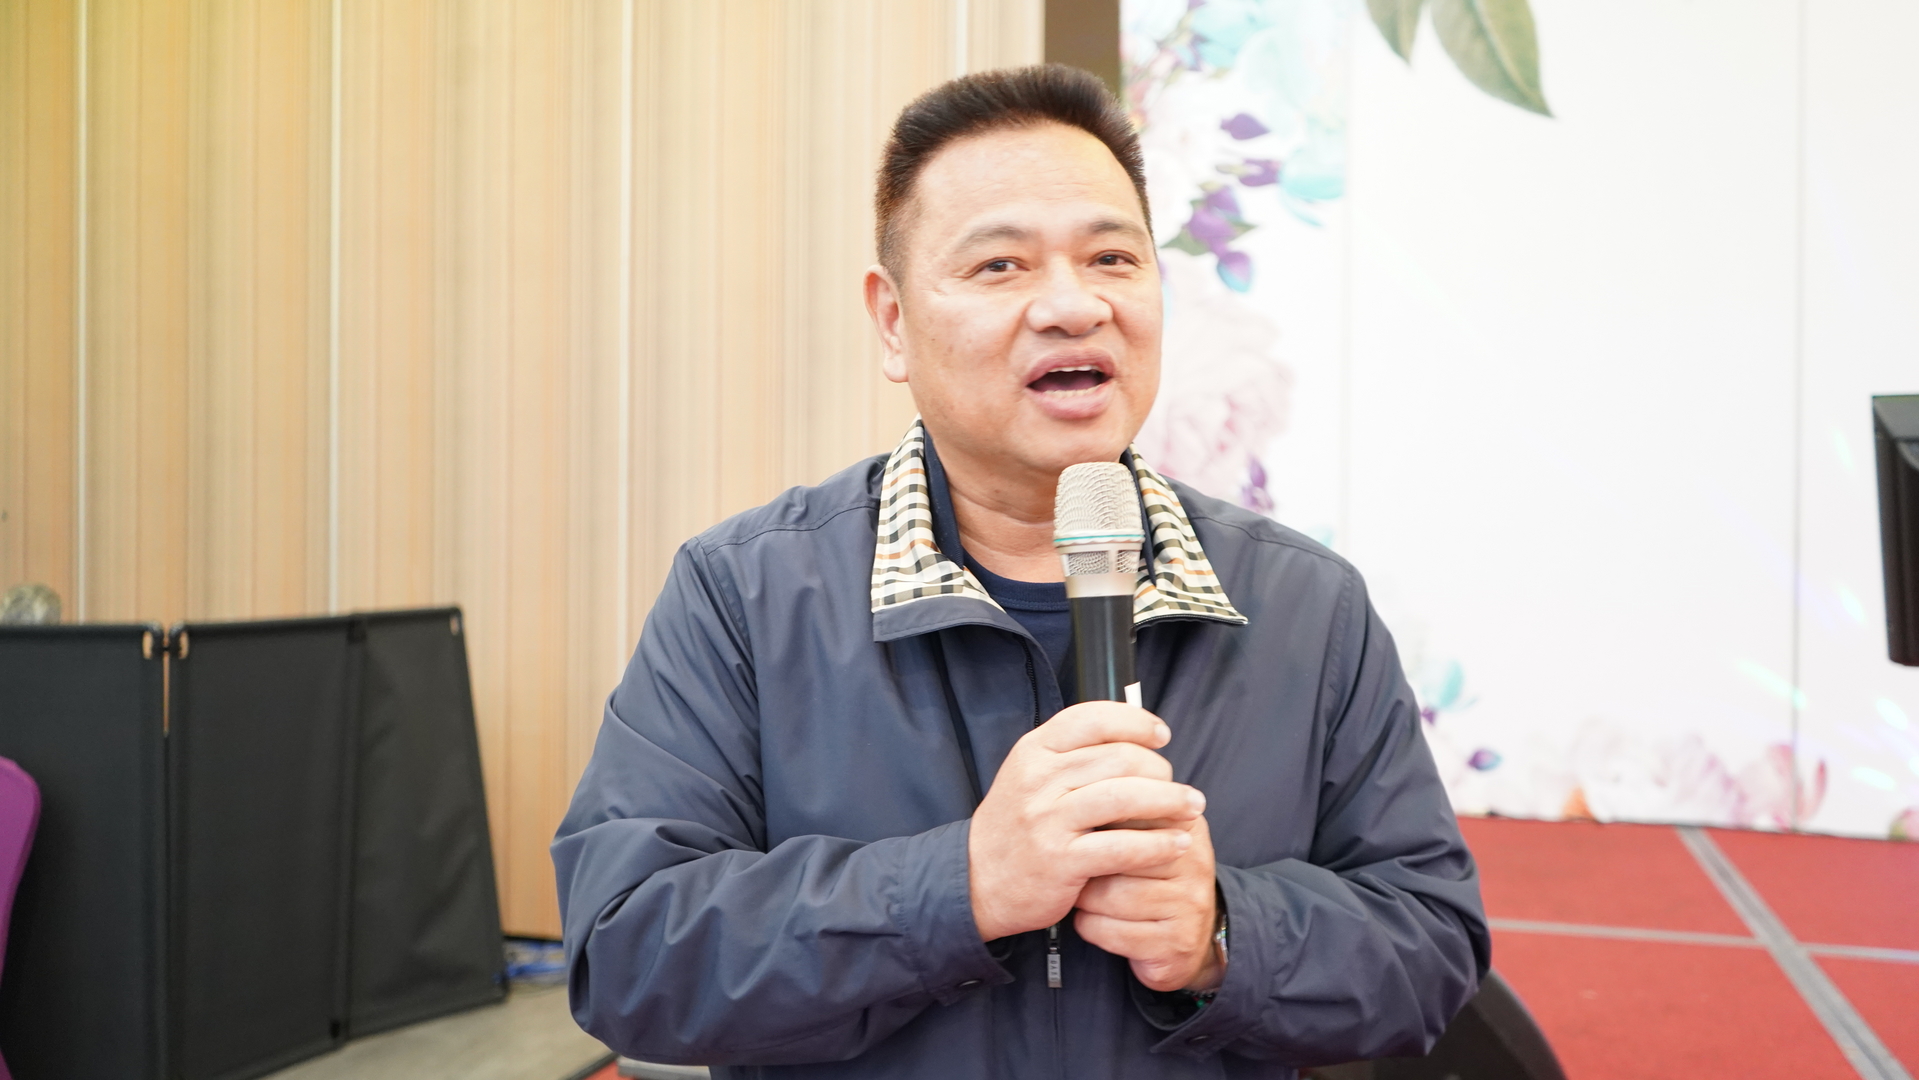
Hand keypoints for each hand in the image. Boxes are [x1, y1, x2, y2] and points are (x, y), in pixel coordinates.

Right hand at [968, 701, 1206, 942]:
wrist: (978, 879)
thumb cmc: (1017, 825)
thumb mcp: (1031, 776)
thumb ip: (1073, 755)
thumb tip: (1135, 739)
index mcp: (1034, 751)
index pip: (1093, 718)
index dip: (1135, 722)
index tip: (1161, 736)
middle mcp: (1039, 780)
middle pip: (1118, 757)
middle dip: (1160, 769)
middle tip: (1178, 785)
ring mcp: (1048, 820)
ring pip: (1124, 797)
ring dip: (1169, 801)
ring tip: (1192, 807)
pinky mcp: (1061, 860)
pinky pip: (1122, 846)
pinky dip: (1157, 844)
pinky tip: (1177, 843)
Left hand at [1073, 813, 1220, 991]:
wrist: (1187, 940)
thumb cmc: (1152, 881)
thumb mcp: (1146, 837)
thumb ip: (1121, 811)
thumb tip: (1075, 788)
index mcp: (1184, 825)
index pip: (1128, 812)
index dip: (1095, 825)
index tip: (1077, 832)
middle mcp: (1193, 861)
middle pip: (1113, 854)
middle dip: (1084, 865)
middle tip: (1075, 869)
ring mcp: (1188, 904)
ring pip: (1106, 896)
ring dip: (1084, 900)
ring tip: (1086, 896)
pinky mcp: (1174, 943)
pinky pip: (1109, 931)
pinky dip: (1091, 928)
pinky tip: (1097, 922)